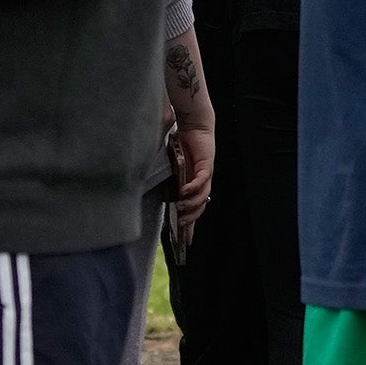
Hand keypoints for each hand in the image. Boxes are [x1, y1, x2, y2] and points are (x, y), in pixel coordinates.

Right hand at [167, 112, 215, 243]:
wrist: (194, 124)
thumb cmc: (181, 142)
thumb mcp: (171, 164)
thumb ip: (167, 178)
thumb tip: (159, 193)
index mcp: (192, 184)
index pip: (193, 208)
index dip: (191, 225)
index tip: (186, 240)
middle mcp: (201, 182)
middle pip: (200, 207)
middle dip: (192, 219)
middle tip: (183, 227)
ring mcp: (205, 175)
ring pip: (202, 197)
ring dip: (192, 205)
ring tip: (181, 209)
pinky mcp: (206, 166)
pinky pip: (201, 181)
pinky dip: (193, 188)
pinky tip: (184, 192)